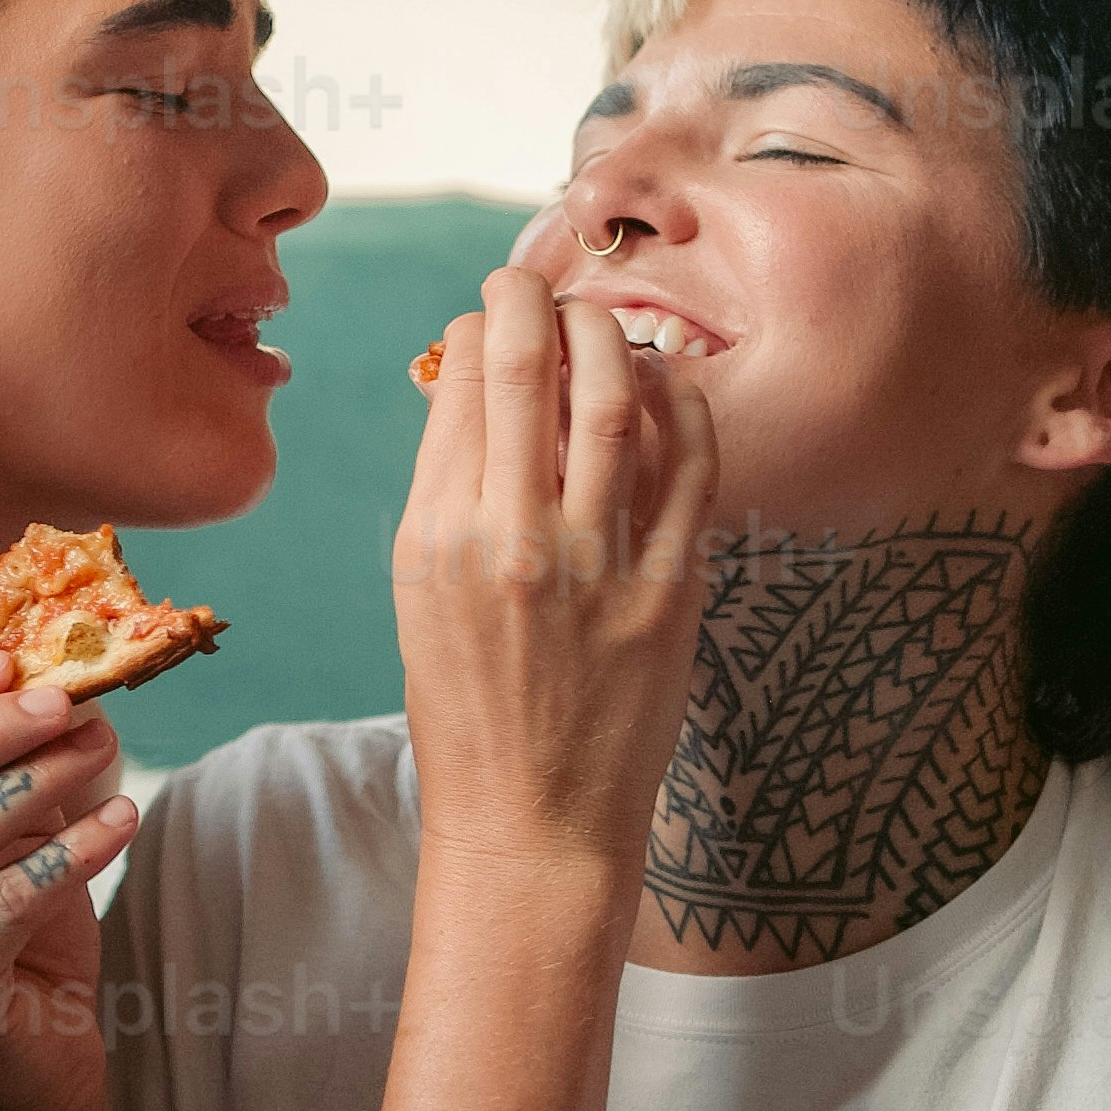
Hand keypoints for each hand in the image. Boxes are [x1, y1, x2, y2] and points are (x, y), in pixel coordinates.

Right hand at [393, 264, 715, 898]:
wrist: (532, 822)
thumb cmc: (469, 706)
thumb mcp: (420, 591)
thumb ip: (446, 488)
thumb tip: (473, 382)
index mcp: (437, 536)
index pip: (461, 382)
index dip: (483, 324)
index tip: (496, 313)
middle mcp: (512, 540)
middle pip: (529, 367)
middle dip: (537, 301)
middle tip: (545, 288)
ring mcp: (597, 565)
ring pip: (614, 399)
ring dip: (613, 338)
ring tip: (607, 326)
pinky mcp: (670, 592)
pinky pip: (691, 467)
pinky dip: (684, 407)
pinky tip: (673, 386)